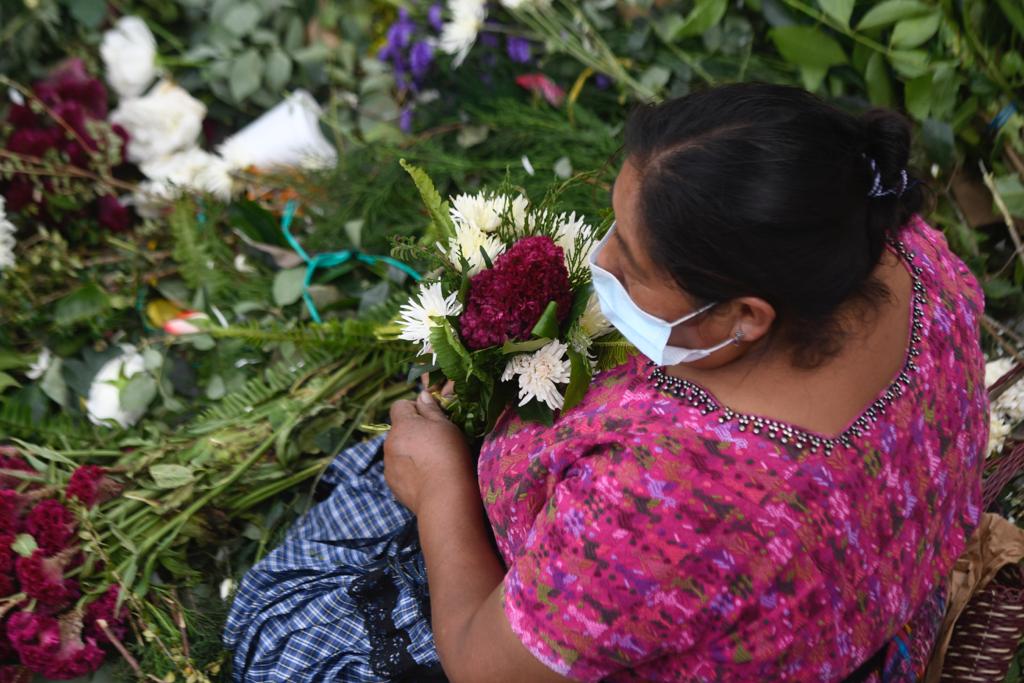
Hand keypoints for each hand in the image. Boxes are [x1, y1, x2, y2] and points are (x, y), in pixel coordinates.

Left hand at [384, 391, 473, 513]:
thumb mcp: (446, 426)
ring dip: (410, 451)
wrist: (444, 497)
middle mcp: (389, 442)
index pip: (399, 405)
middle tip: (435, 442)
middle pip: (399, 429)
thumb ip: (431, 409)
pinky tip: (425, 477)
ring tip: (431, 463)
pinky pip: (398, 469)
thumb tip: (421, 395)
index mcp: (402, 424)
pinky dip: (409, 470)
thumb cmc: (449, 456)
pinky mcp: (391, 483)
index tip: (431, 419)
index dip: (415, 409)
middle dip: (413, 432)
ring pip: (398, 450)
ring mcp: (388, 464)